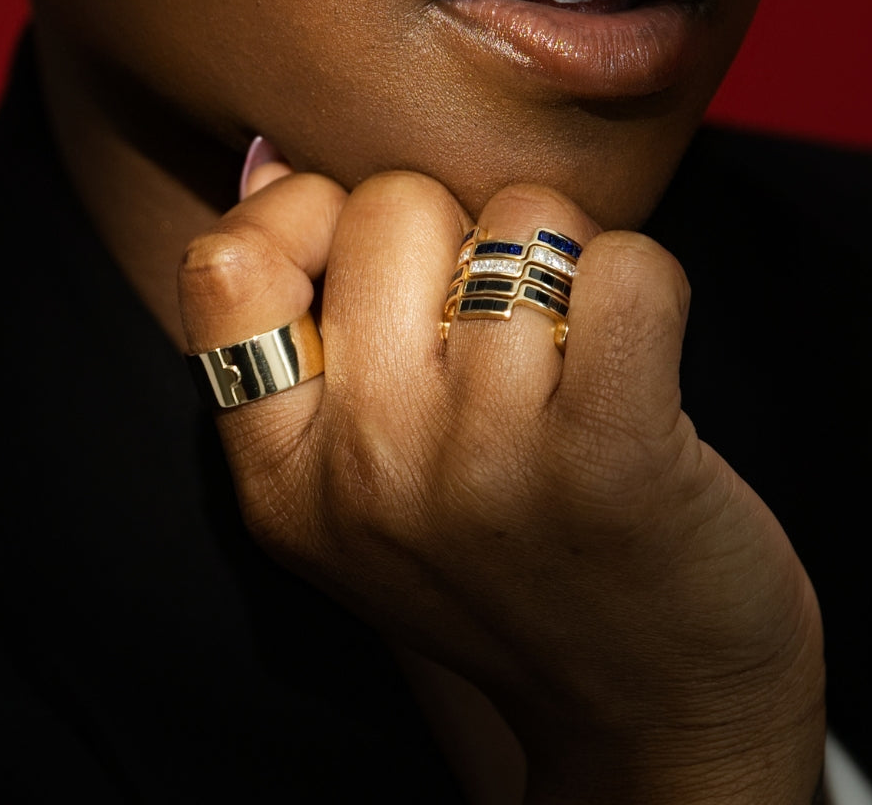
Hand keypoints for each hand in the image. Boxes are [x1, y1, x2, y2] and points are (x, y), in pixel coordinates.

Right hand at [178, 170, 824, 802]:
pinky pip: (623, 265)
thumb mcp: (359, 490)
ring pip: (517, 220)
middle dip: (455, 230)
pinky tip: (636, 354)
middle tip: (494, 318)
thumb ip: (305, 335)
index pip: (225, 263)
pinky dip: (643, 282)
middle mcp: (364, 469)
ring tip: (570, 350)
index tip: (376, 257)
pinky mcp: (607, 459)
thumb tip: (270, 160)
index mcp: (283, 477)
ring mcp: (481, 465)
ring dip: (563, 261)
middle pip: (387, 206)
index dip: (299, 213)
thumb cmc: (505, 572)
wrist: (647, 711)